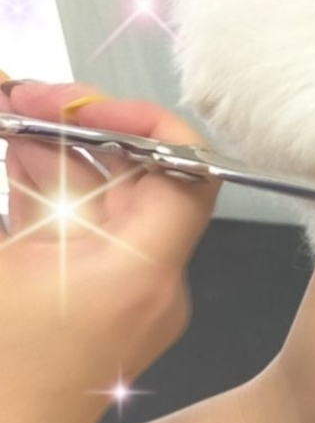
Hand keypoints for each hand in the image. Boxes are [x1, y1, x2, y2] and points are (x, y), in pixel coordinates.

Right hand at [0, 79, 217, 422]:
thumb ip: (20, 183)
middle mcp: (151, 289)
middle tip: (19, 103)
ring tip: (9, 129)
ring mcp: (131, 308)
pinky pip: (91, 244)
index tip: (84, 103)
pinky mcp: (103, 320)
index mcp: (135, 274)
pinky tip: (12, 179)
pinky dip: (55, 205)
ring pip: (111, 208)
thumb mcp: (0, 261)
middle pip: (141, 181)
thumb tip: (19, 123)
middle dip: (78, 133)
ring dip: (59, 163)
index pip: (188, 171)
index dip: (143, 121)